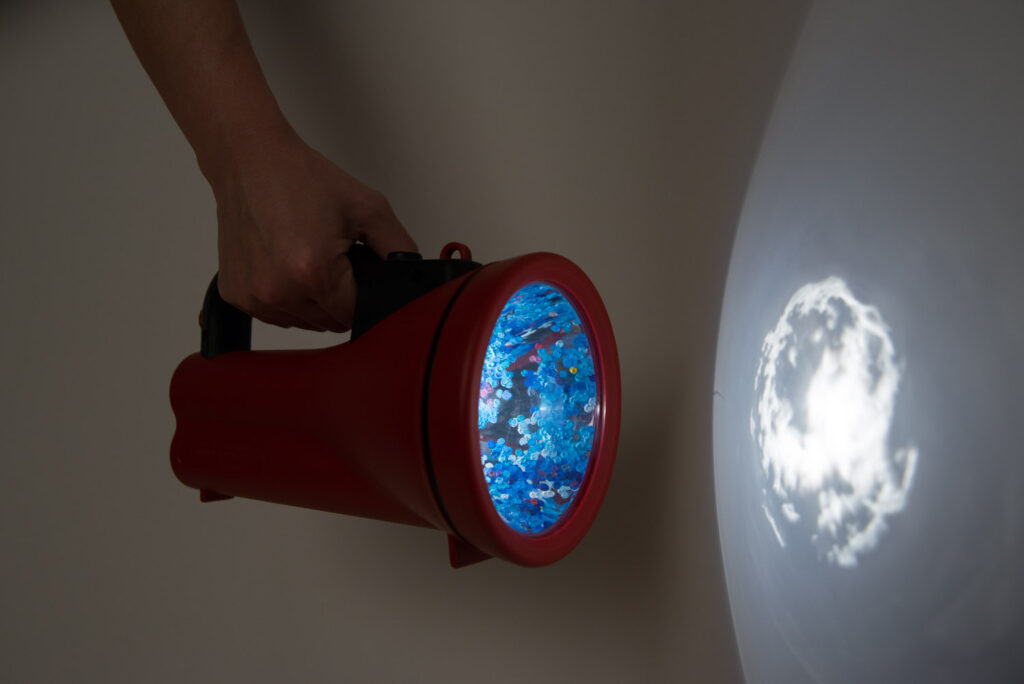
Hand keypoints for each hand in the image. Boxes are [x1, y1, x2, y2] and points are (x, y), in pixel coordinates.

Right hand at [210, 130, 416, 331]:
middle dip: (340, 297)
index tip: (356, 270)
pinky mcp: (236, 295)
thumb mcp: (368, 208)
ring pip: (304, 322)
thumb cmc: (301, 179)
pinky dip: (287, 297)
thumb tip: (414, 276)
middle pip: (331, 323)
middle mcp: (278, 291)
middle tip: (332, 256)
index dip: (364, 295)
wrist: (250, 161)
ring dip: (313, 300)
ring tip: (307, 256)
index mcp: (313, 272)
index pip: (356, 315)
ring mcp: (254, 297)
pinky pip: (276, 314)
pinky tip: (286, 264)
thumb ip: (400, 248)